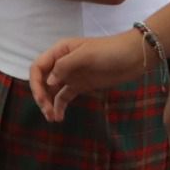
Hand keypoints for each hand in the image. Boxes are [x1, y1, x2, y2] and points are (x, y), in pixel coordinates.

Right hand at [30, 32, 144, 121]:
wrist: (134, 57)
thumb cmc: (109, 51)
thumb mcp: (86, 55)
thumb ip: (65, 66)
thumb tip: (49, 81)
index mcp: (60, 51)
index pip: (38, 66)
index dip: (35, 82)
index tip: (41, 98)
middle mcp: (62, 63)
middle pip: (43, 80)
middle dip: (42, 96)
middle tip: (47, 111)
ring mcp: (71, 75)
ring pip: (52, 90)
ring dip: (49, 103)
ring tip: (52, 118)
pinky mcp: (81, 85)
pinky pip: (64, 96)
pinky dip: (59, 106)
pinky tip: (59, 117)